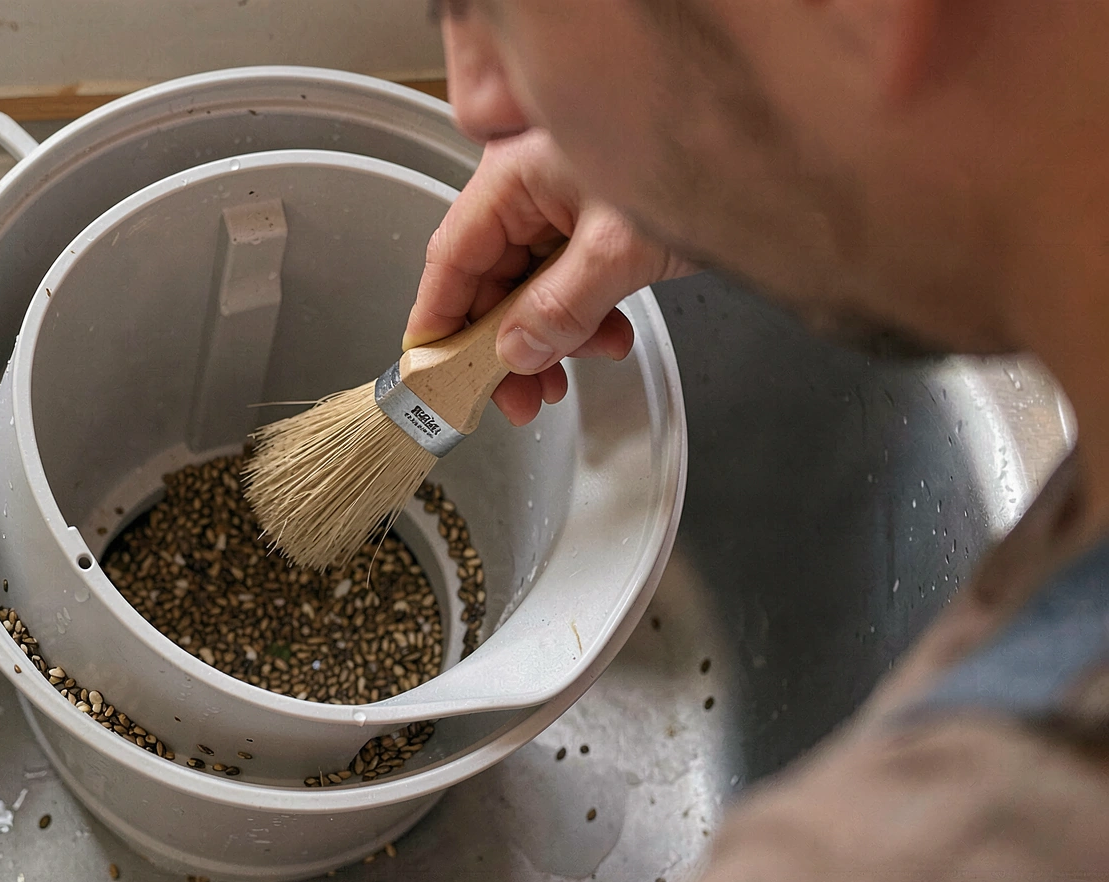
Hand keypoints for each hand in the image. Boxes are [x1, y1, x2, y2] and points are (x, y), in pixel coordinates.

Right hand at [404, 129, 693, 425]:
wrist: (775, 159)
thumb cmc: (703, 162)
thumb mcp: (619, 249)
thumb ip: (560, 307)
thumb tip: (515, 353)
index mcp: (517, 174)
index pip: (452, 256)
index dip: (437, 318)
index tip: (431, 370)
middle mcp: (533, 188)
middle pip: (490, 278)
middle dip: (502, 344)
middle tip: (514, 398)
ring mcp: (567, 206)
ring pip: (532, 287)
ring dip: (547, 338)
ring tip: (568, 377)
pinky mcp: (599, 224)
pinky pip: (571, 280)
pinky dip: (583, 319)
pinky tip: (609, 339)